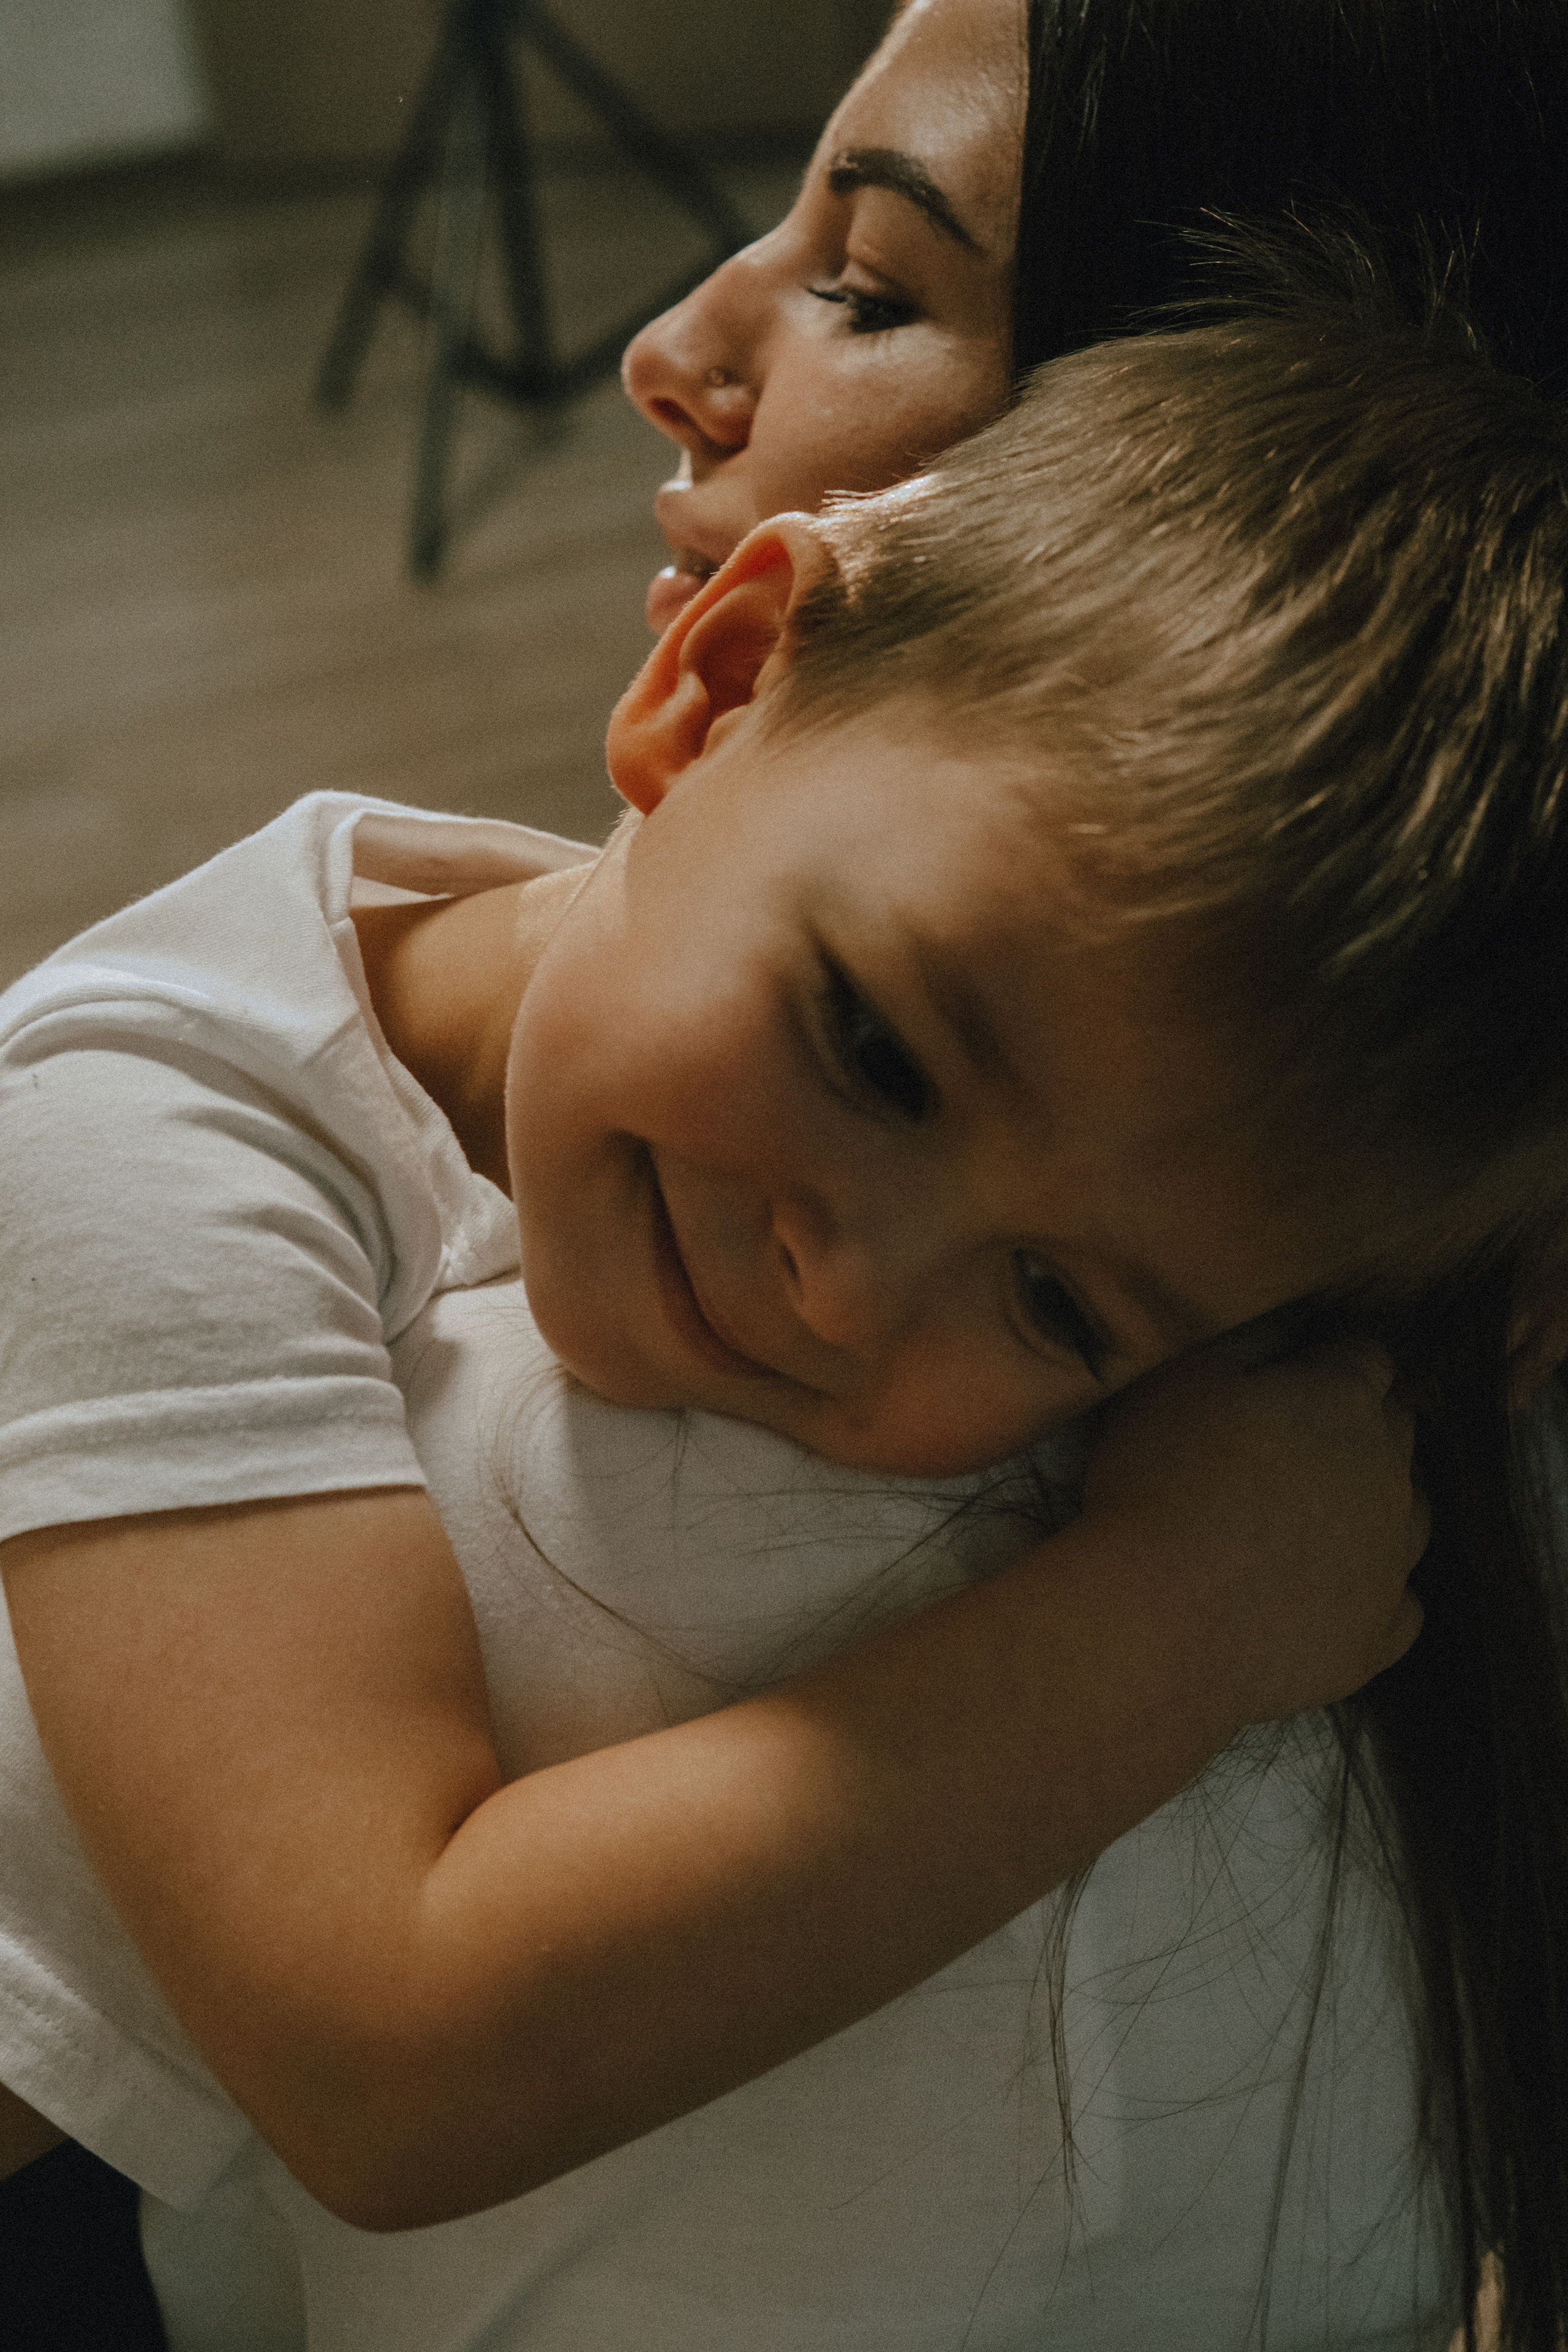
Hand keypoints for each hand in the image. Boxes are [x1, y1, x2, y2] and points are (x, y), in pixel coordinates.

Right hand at [1077, 1338, 1427, 1735]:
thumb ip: (1247, 1345)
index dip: (1331, 1359)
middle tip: (1299, 1441)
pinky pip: (1399, 1605)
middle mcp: (1388, 1476)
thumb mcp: (1180, 1381)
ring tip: (1314, 1520)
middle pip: (1396, 1430)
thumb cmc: (1159, 1486)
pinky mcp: (1378, 1636)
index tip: (1298, 1369)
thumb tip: (1286, 1333)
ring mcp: (1391, 1561)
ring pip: (1410, 1517)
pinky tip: (1328, 1593)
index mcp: (1343, 1401)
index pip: (1366, 1357)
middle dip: (1360, 1425)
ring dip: (1374, 1507)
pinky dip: (1371, 1591)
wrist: (1158, 1623)